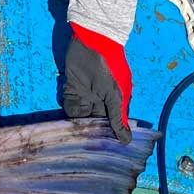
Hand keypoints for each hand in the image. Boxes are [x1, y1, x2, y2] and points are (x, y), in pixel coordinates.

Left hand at [63, 23, 131, 143]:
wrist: (92, 40)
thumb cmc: (109, 68)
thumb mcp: (115, 95)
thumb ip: (117, 118)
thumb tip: (126, 141)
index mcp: (115, 103)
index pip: (113, 125)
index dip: (109, 137)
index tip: (105, 153)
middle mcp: (101, 101)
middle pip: (96, 123)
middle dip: (92, 134)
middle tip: (87, 150)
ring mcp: (86, 95)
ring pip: (82, 117)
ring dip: (79, 126)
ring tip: (75, 140)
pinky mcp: (72, 89)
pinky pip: (70, 106)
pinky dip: (69, 113)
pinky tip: (67, 124)